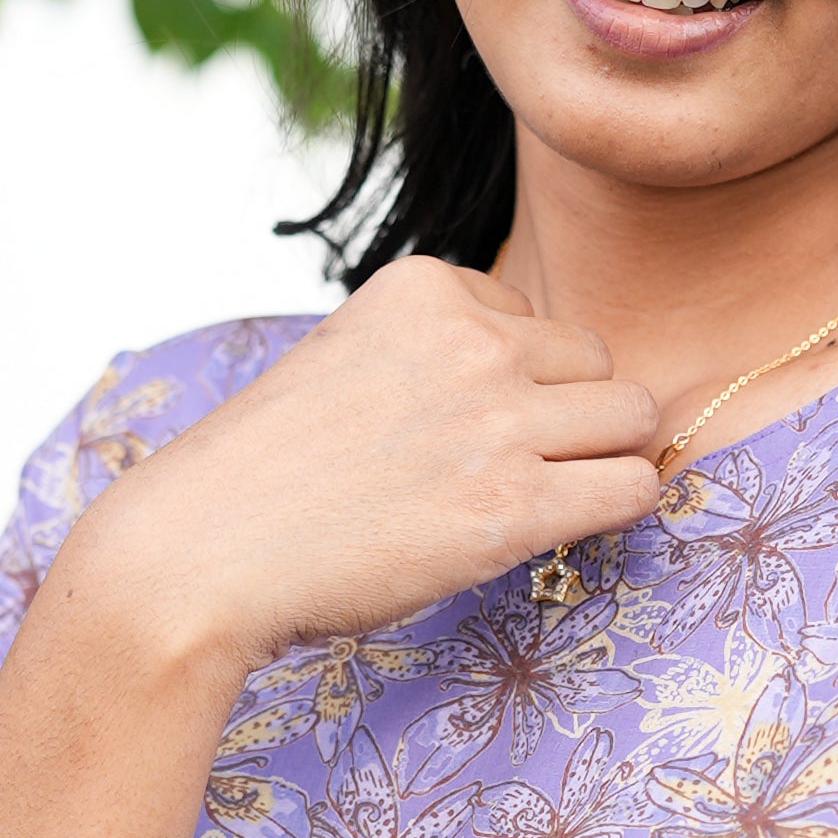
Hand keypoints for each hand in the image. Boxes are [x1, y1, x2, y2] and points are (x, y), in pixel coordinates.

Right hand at [56, 257, 664, 669]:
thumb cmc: (265, 474)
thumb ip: (434, 349)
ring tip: (541, 500)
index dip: (511, 380)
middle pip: (597, 362)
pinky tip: (565, 529)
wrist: (203, 551)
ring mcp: (498, 420)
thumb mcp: (348, 358)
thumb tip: (535, 379)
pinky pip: (634, 486)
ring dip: (601, 460)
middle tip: (511, 471)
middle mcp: (472, 339)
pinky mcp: (514, 505)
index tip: (454, 430)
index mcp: (424, 286)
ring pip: (632, 417)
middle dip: (570, 415)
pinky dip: (617, 508)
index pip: (531, 316)